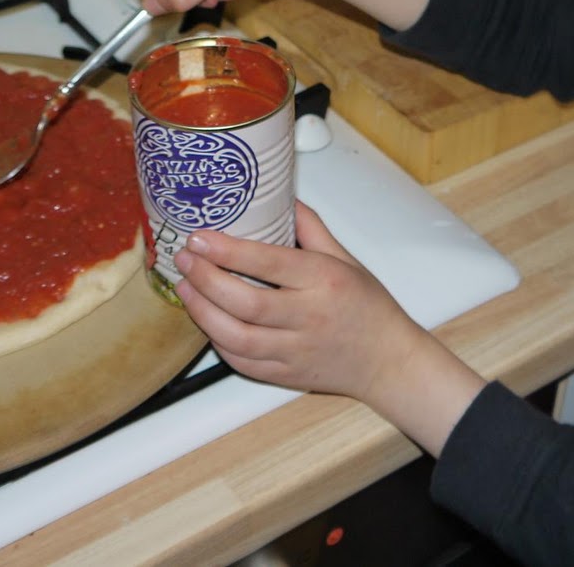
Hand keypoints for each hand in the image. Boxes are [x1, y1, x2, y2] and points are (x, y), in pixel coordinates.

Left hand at [173, 201, 486, 454]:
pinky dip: (219, 343)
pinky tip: (207, 322)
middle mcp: (309, 317)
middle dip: (206, 279)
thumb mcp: (346, 259)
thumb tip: (282, 199)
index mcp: (324, 281)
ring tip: (185, 289)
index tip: (199, 237)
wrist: (388, 361)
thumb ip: (311, 229)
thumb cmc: (370, 308)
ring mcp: (296, 351)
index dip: (227, 250)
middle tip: (185, 259)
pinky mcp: (286, 376)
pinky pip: (242, 363)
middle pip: (246, 302)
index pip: (268, 263)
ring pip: (237, 338)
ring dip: (203, 313)